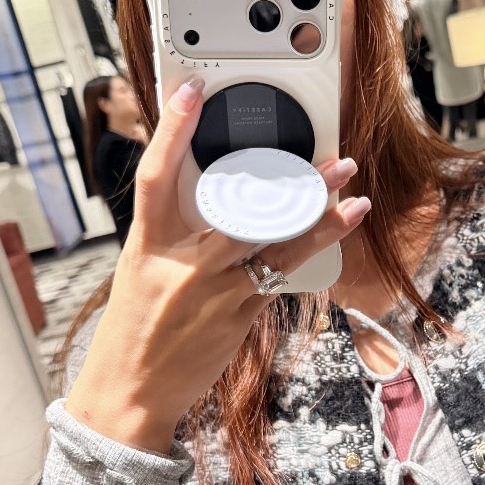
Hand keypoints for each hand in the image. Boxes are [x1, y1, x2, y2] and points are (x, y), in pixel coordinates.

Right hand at [65, 77, 369, 453]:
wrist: (132, 391)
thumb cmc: (136, 327)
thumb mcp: (142, 268)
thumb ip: (175, 231)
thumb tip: (216, 192)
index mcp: (149, 243)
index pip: (156, 176)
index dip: (172, 130)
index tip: (193, 93)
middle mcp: (184, 262)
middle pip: (241, 208)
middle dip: (291, 180)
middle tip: (331, 157)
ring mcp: (216, 290)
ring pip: (275, 243)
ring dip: (320, 216)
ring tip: (352, 194)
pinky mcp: (240, 315)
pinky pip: (281, 276)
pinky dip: (310, 250)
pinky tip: (338, 231)